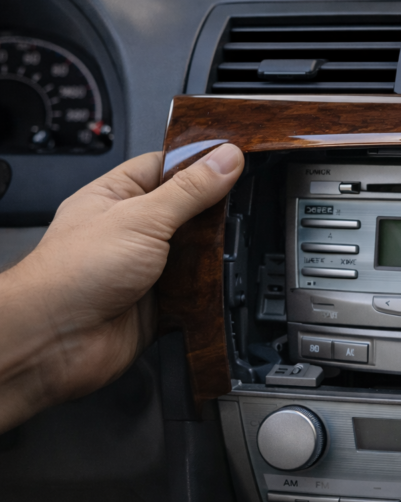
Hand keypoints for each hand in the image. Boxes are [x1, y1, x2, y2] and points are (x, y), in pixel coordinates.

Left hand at [0, 144, 242, 431]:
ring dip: (214, 253)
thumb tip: (225, 159)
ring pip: (195, 252)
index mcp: (115, 196)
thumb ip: (189, 190)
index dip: (200, 163)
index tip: (235, 162)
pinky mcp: (159, 302)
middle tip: (244, 206)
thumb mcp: (141, 218)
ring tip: (238, 243)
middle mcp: (130, 231)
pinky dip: (211, 290)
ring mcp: (145, 267)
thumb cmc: (71, 275)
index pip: (166, 166)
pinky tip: (226, 281)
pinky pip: (196, 291)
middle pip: (187, 211)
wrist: (54, 342)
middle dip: (214, 212)